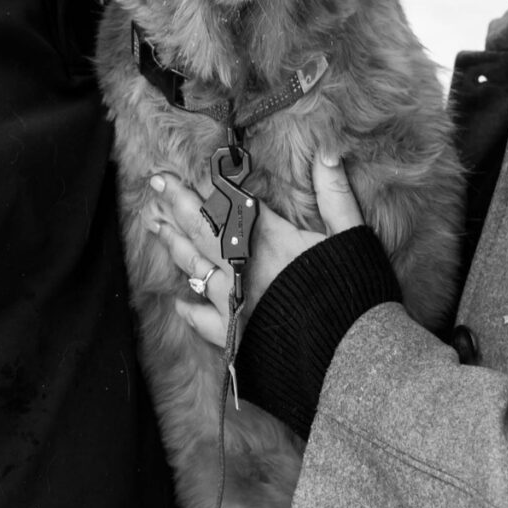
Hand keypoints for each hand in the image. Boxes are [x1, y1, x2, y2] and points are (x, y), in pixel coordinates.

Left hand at [146, 153, 363, 349]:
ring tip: (155, 225)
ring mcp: (235, 302)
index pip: (230, 205)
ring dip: (173, 244)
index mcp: (270, 240)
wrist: (349, 356)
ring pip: (194, 267)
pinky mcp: (235, 335)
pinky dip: (190, 308)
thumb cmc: (352, 292)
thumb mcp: (351, 236)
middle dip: (177, 203)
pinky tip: (178, 301)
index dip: (207, 185)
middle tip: (155, 183)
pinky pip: (202, 319)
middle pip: (202, 230)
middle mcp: (243, 268)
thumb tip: (326, 151)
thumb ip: (335, 193)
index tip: (186, 170)